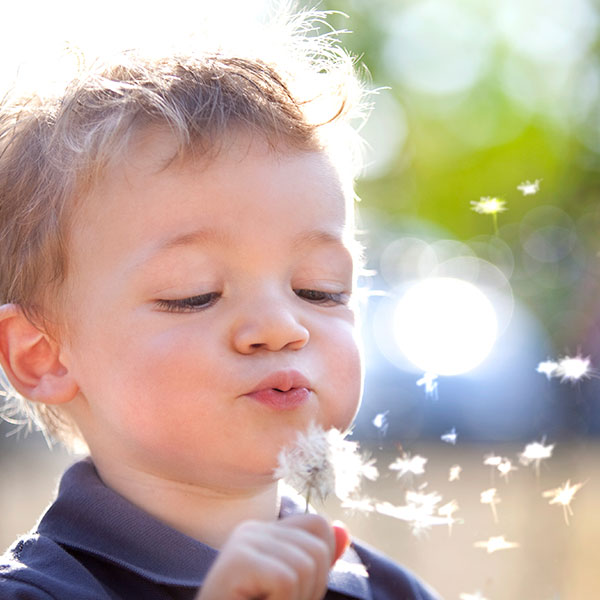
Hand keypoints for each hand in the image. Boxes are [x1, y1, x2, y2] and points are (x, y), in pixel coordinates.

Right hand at [195, 514, 349, 599]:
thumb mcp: (291, 591)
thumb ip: (315, 562)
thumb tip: (345, 532)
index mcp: (264, 533)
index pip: (317, 526)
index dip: (323, 563)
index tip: (300, 594)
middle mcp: (252, 530)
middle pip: (317, 547)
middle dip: (312, 588)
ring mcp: (243, 542)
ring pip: (305, 565)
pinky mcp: (238, 561)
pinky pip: (286, 580)